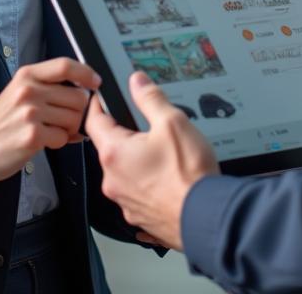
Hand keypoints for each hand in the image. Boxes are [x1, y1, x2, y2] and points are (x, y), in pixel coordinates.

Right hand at [0, 57, 99, 186]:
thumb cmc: (1, 122)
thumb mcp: (20, 92)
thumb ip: (48, 87)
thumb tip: (85, 92)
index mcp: (27, 75)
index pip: (65, 66)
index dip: (86, 73)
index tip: (96, 82)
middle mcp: (29, 90)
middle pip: (77, 96)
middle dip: (78, 112)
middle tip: (64, 120)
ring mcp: (30, 113)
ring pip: (74, 118)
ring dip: (68, 129)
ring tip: (50, 130)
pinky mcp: (32, 136)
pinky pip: (63, 137)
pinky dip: (59, 142)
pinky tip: (44, 142)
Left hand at [85, 71, 218, 249]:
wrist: (207, 218)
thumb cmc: (189, 176)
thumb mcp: (172, 122)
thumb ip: (151, 98)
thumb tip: (137, 81)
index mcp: (114, 153)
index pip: (94, 121)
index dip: (98, 105)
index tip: (102, 97)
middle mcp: (113, 181)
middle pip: (110, 147)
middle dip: (125, 133)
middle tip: (147, 125)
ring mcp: (126, 202)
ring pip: (125, 171)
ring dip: (137, 160)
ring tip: (165, 154)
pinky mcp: (141, 217)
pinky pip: (138, 192)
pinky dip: (148, 182)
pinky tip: (168, 177)